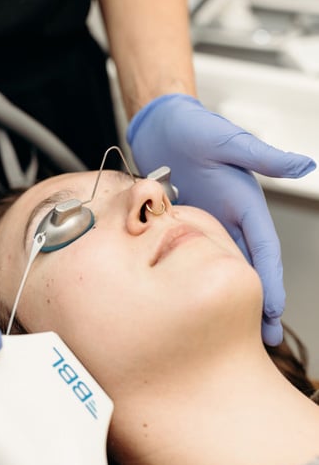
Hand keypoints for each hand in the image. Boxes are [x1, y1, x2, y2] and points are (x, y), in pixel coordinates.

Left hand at [127, 94, 315, 345]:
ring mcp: (205, 224)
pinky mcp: (180, 226)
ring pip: (220, 268)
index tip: (274, 311)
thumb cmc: (194, 128)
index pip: (263, 249)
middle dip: (257, 302)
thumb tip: (304, 163)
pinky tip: (194, 302)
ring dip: (227, 297)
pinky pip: (188, 259)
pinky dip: (196, 281)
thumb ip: (263, 156)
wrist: (161, 125)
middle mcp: (229, 218)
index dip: (270, 280)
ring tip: (232, 331)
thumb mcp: (229, 141)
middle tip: (263, 339)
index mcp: (245, 203)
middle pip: (247, 267)